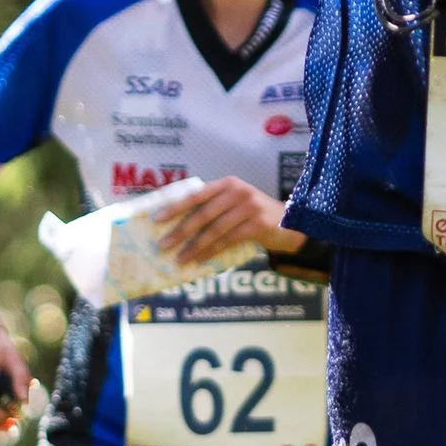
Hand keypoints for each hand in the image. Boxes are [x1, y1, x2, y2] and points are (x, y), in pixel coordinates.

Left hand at [150, 175, 303, 271]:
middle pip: (203, 214)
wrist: (289, 224)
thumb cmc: (254, 216)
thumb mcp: (235, 204)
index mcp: (227, 184)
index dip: (175, 207)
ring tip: (179, 259)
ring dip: (193, 247)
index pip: (196, 194)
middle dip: (180, 231)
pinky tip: (199, 260)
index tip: (156, 219)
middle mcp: (238, 192)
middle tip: (163, 244)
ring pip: (214, 230)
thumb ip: (213, 208)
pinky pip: (228, 241)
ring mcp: (249, 207)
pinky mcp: (258, 225)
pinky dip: (211, 252)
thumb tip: (178, 226)